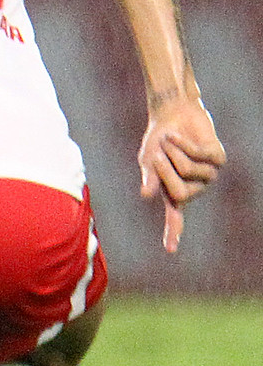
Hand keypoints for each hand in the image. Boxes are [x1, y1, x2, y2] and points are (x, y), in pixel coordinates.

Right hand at [138, 93, 224, 252]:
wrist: (172, 115)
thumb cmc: (157, 140)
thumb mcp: (148, 160)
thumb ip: (150, 177)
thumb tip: (146, 196)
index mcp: (175, 192)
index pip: (174, 217)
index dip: (172, 232)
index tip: (170, 250)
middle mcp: (195, 187)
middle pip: (180, 192)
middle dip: (165, 170)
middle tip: (158, 154)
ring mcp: (209, 174)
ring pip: (189, 171)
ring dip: (173, 152)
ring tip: (170, 141)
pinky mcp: (218, 158)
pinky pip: (200, 155)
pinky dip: (183, 143)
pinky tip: (177, 136)